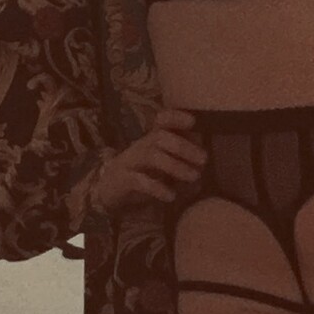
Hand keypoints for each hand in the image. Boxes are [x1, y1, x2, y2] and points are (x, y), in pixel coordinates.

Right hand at [91, 112, 206, 212]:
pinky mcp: (123, 180)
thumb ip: (182, 163)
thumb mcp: (163, 166)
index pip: (161, 121)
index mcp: (152, 139)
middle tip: (204, 160)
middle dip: (184, 147)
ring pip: (152, 156)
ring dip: (175, 166)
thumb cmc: (143, 175)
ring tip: (194, 177)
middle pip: (161, 137)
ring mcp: (131, 162)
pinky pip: (139, 180)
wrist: (109, 190)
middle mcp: (141, 146)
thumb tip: (204, 166)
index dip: (175, 118)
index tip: (193, 121)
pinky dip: (157, 187)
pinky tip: (170, 196)